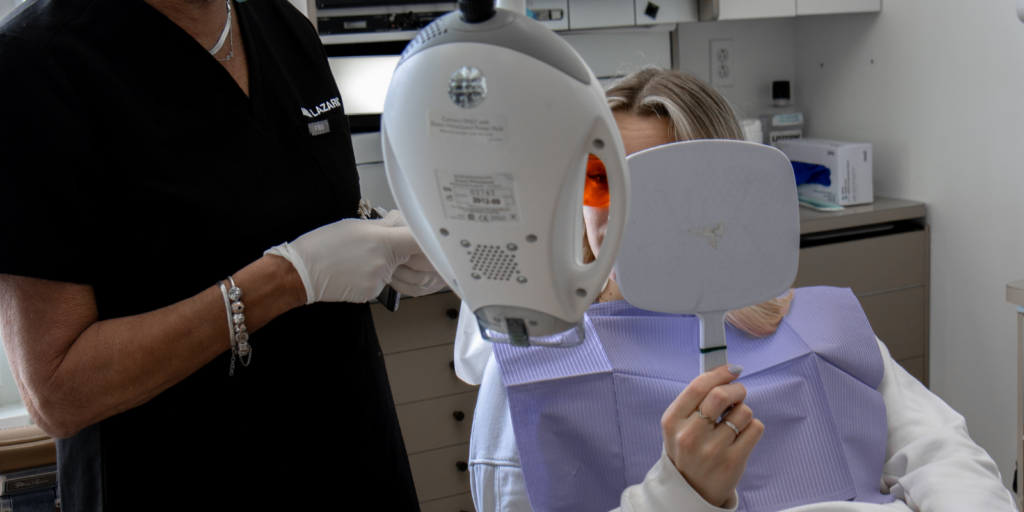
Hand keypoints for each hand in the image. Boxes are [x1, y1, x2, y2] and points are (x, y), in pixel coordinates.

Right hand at [265, 210, 445, 303]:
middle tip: (399, 244)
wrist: (300, 272)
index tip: (436, 237)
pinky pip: (385, 282)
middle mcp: (384, 263)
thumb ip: (385, 226)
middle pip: (414, 258)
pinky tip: (357, 269)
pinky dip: (377, 275)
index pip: (420, 240)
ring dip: (393, 265)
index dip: (431, 239)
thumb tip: (403, 223)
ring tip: (366, 256)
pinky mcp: (372, 294)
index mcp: (382, 241)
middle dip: (411, 252)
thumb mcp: (356, 226)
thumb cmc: (323, 245)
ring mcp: (379, 281)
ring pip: (398, 271)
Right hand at [660, 364, 762, 507]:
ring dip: (743, 412)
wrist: (690, 490)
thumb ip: (695, 400)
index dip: (719, 373)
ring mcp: (712, 450)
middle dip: (736, 389)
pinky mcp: (733, 461)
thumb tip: (725, 372)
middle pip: (721, 395)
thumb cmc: (687, 451)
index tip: (732, 369)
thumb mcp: (678, 425)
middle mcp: (690, 435)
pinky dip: (752, 427)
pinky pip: (755, 428)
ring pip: (743, 411)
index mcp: (673, 421)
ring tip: (734, 423)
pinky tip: (741, 435)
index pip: (698, 386)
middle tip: (738, 393)